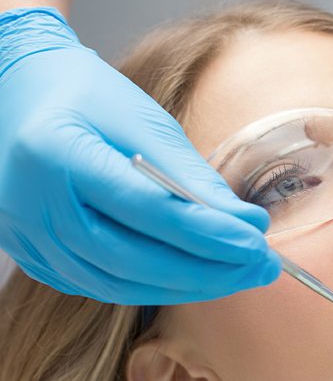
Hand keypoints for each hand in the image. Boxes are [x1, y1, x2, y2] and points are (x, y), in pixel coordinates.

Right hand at [0, 8, 279, 304]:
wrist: (19, 93)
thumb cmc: (87, 96)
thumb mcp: (145, 121)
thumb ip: (193, 177)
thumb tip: (247, 224)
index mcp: (58, 154)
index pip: (149, 210)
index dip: (209, 235)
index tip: (257, 245)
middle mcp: (34, 206)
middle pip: (136, 260)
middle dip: (209, 271)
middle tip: (261, 268)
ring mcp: (29, 238)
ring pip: (120, 285)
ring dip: (188, 286)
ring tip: (238, 275)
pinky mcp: (36, 256)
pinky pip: (103, 287)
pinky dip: (154, 287)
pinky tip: (194, 278)